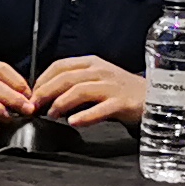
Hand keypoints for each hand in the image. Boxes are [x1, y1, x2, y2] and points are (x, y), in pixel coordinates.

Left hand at [29, 55, 149, 127]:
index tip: (31, 95)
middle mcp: (101, 71)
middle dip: (45, 92)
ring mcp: (112, 86)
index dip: (42, 80)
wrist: (153, 98)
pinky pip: (100, 109)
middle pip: (65, 78)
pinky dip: (84, 116)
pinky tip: (73, 122)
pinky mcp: (122, 103)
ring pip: (79, 91)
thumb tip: (46, 97)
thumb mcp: (96, 81)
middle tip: (34, 106)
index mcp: (91, 63)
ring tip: (51, 114)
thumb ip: (74, 85)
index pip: (59, 66)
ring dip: (61, 103)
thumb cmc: (121, 92)